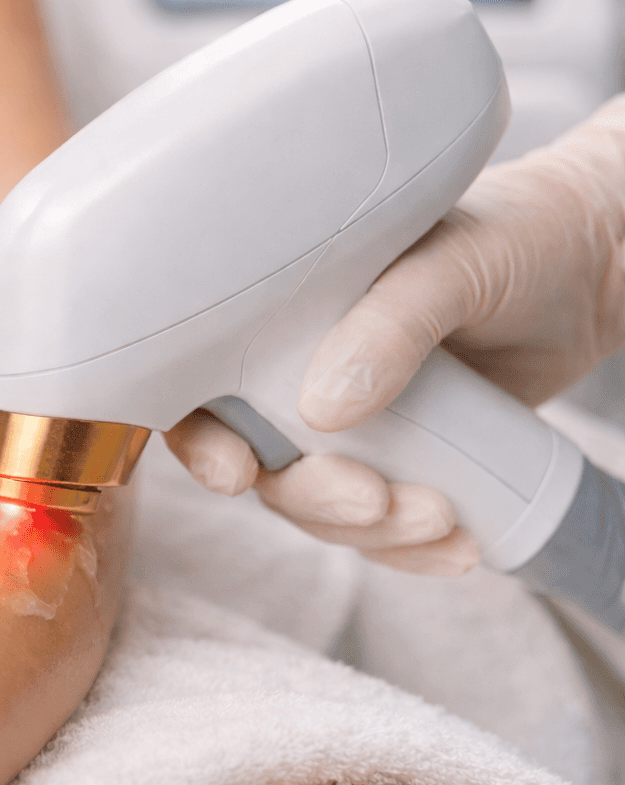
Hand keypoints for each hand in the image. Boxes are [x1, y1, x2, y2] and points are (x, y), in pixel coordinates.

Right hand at [167, 97, 624, 573]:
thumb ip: (390, 324)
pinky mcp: (410, 461)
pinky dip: (414, 550)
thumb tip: (323, 409)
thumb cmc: (514, 234)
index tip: (237, 473)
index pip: (202, 385)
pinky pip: (386, 528)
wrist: (598, 267)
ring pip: (322, 508)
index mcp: (281, 312)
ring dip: (372, 534)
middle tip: (377, 499)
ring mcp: (357, 423)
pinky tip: (461, 546)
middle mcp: (304, 371)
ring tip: (442, 519)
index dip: (199, 439)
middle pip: (262, 465)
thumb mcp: (450, 262)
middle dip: (311, 500)